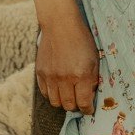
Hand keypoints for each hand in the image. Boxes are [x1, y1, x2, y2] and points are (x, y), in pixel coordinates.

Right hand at [31, 0, 98, 114]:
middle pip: (68, 106)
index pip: (83, 104)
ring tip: (68, 96)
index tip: (89, 109)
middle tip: (79, 102)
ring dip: (63, 102)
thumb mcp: (94, 60)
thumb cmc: (82, 41)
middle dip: (76, 107)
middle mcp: (64, 78)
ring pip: (55, 102)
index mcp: (81, 75)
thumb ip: (92, 80)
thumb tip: (89, 97)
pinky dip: (52, 94)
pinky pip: (45, 93)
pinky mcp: (40, 72)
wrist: (61, 25)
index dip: (88, 109)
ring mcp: (50, 76)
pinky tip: (58, 88)